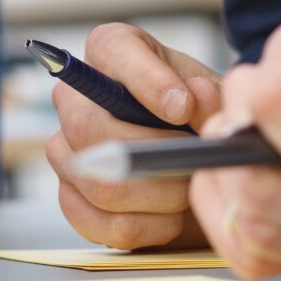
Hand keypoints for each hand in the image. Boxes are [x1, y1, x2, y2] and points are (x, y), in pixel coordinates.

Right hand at [47, 22, 224, 249]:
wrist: (197, 163)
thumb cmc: (199, 118)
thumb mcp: (213, 99)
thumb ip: (209, 97)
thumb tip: (195, 98)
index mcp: (109, 53)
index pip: (110, 52)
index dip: (147, 81)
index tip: (184, 109)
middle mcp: (74, 99)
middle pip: (88, 128)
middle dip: (153, 155)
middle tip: (194, 163)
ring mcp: (66, 153)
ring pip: (101, 184)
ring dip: (160, 196)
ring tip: (190, 189)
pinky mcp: (73, 201)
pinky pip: (106, 225)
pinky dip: (151, 227)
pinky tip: (173, 217)